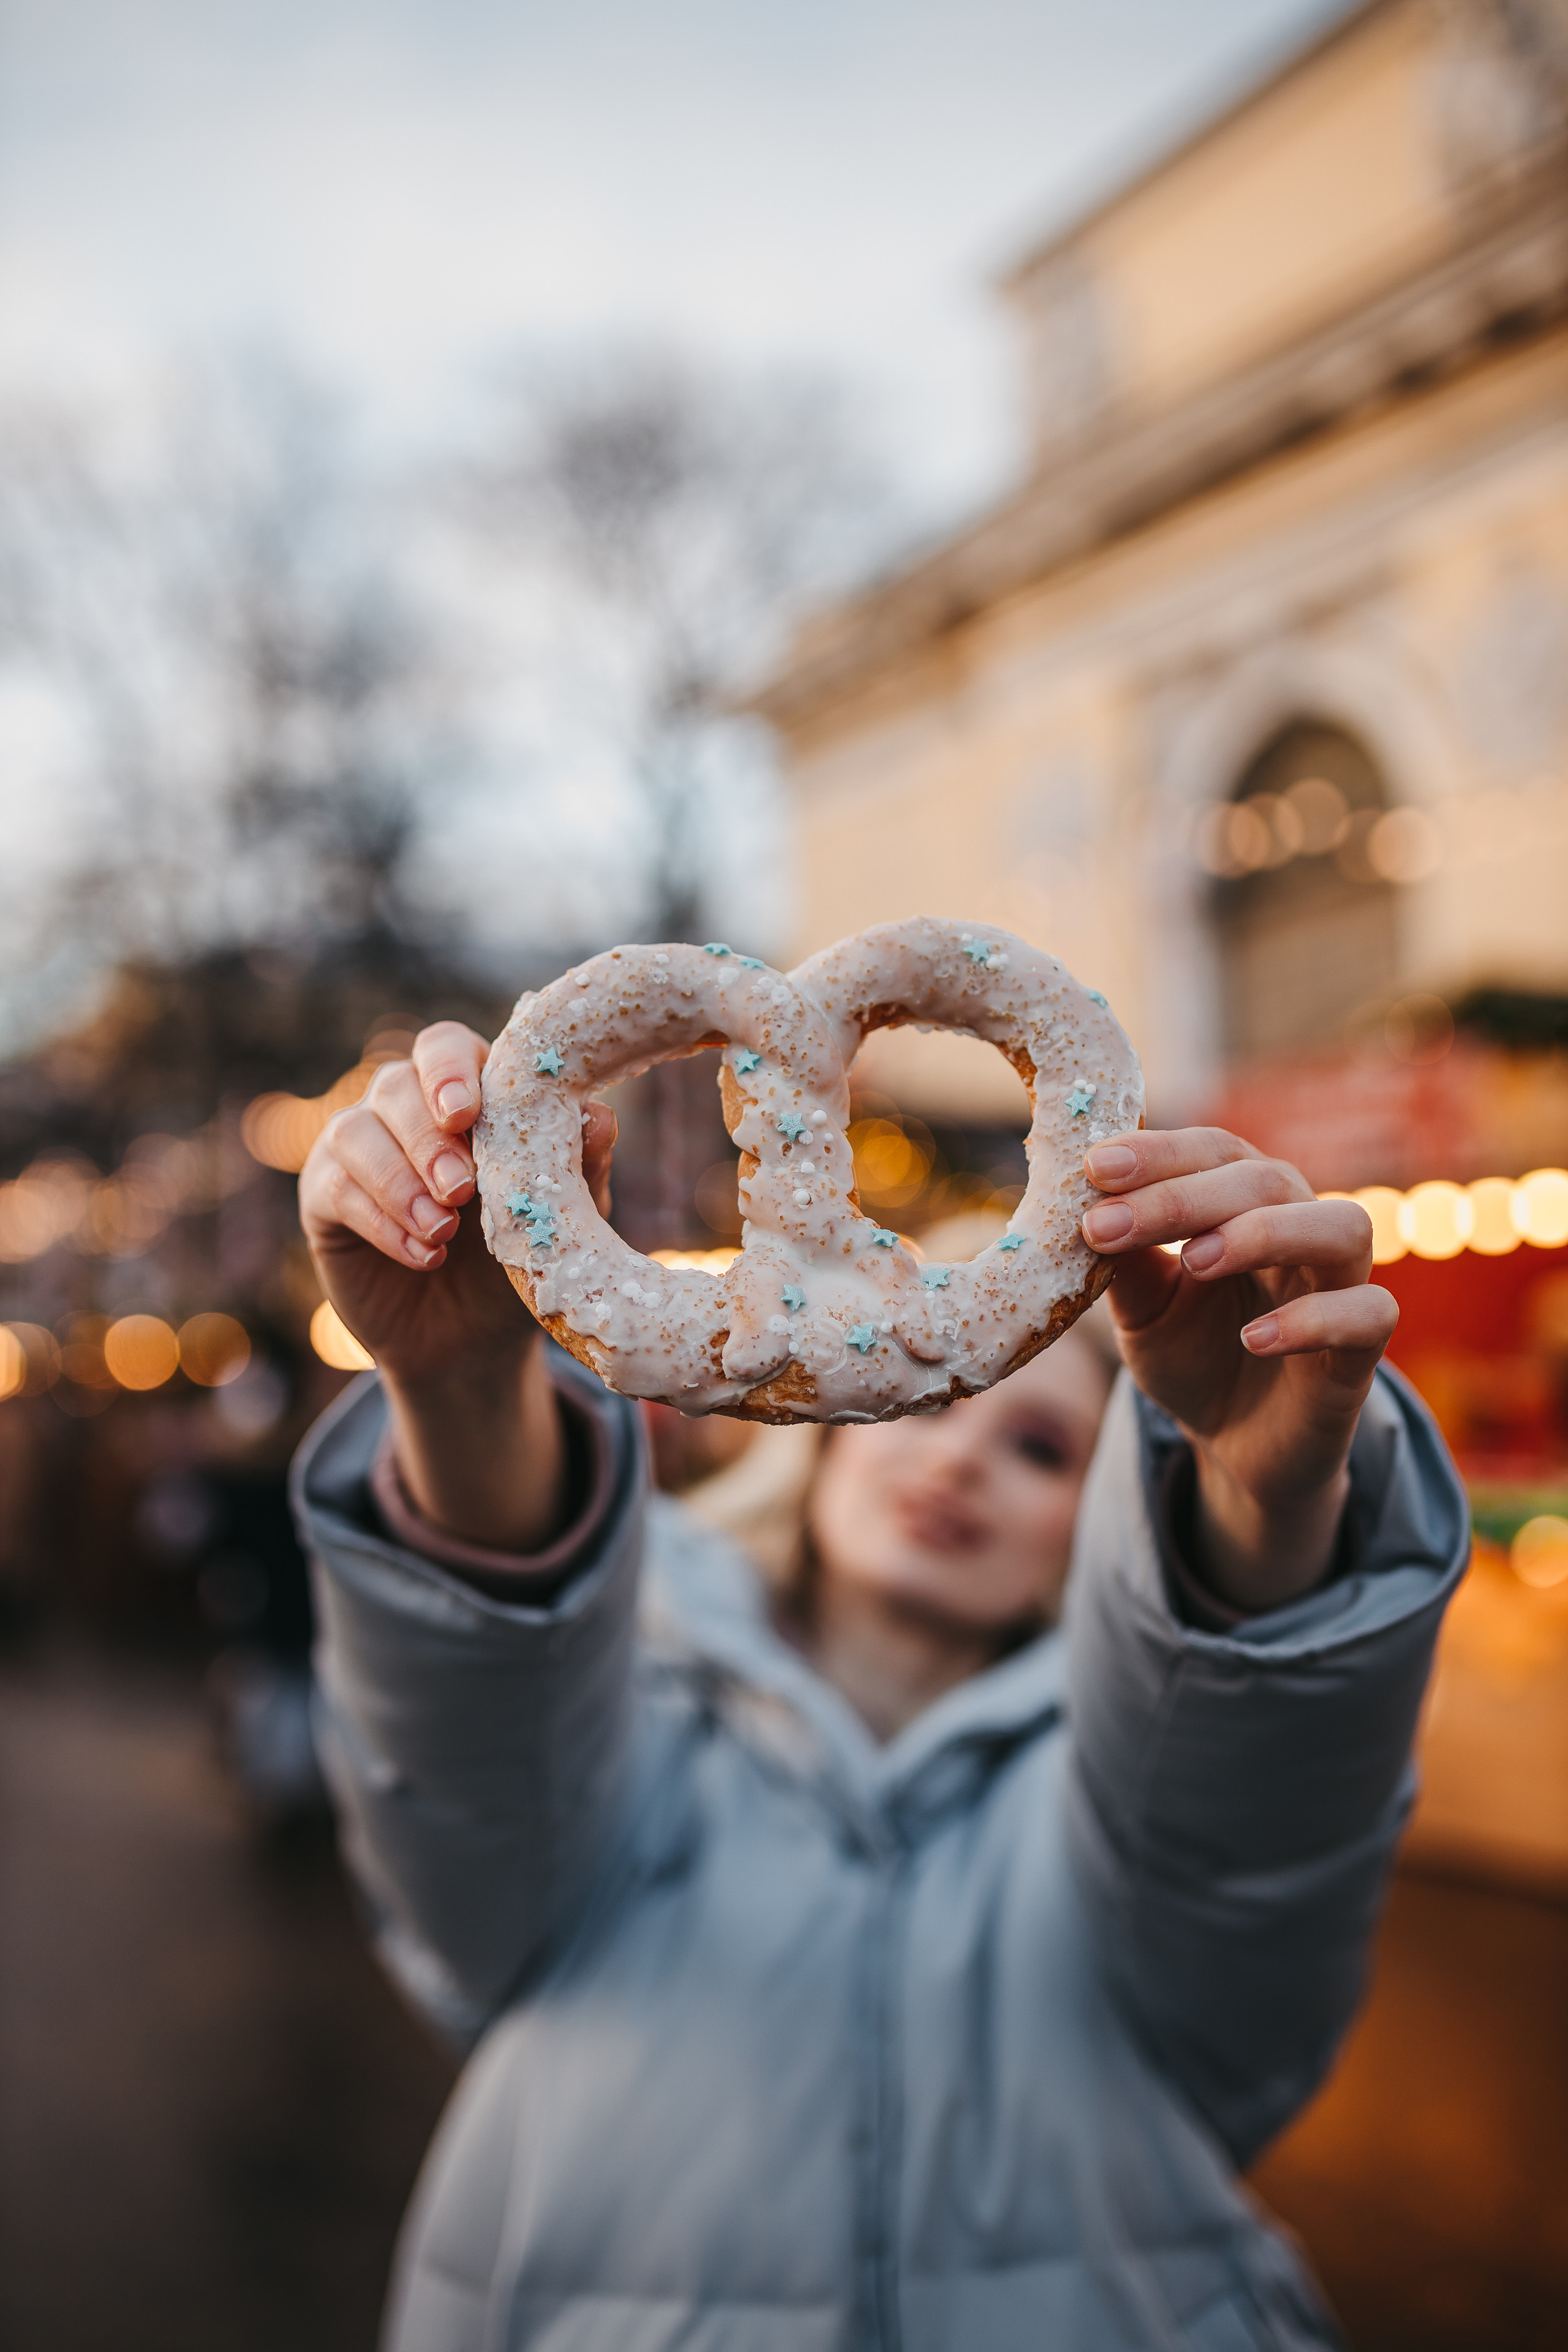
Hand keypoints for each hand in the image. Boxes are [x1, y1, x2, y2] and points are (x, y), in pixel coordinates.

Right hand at [298, 1021, 614, 1549]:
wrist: (472, 1342)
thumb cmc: (520, 1260)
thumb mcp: (559, 1218)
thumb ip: (580, 1167)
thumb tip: (602, 1117)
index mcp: (465, 1093)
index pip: (444, 1047)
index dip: (449, 1070)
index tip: (465, 1113)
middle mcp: (403, 1107)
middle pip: (395, 1085)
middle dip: (428, 1138)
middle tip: (461, 1189)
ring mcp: (357, 1147)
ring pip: (354, 1132)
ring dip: (399, 1181)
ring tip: (443, 1232)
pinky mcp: (325, 1196)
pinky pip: (336, 1189)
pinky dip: (380, 1222)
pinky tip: (422, 1254)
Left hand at [1080, 1127, 1397, 1611]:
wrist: (1235, 1443)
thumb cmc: (1193, 1356)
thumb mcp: (1141, 1311)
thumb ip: (1124, 1265)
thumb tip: (1083, 1209)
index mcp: (1246, 1204)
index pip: (1215, 1151)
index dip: (1158, 1152)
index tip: (1095, 1167)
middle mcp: (1301, 1230)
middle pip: (1269, 1178)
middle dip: (1182, 1195)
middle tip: (1104, 1226)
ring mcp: (1340, 1288)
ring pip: (1343, 1226)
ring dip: (1265, 1232)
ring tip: (1194, 1262)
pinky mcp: (1361, 1353)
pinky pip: (1370, 1314)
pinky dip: (1314, 1319)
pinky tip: (1252, 1339)